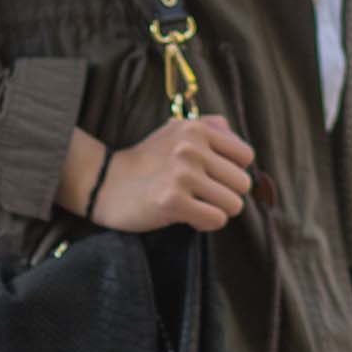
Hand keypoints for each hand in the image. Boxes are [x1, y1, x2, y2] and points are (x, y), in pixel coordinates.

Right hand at [70, 114, 252, 233]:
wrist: (105, 182)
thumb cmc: (148, 161)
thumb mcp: (177, 130)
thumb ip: (212, 128)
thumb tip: (243, 148)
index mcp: (196, 128)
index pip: (246, 156)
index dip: (232, 171)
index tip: (212, 177)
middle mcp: (191, 147)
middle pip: (243, 183)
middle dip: (226, 194)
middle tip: (200, 195)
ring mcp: (182, 174)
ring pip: (233, 204)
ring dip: (216, 211)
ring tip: (192, 204)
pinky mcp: (172, 201)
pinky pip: (216, 219)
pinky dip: (204, 223)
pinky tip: (185, 216)